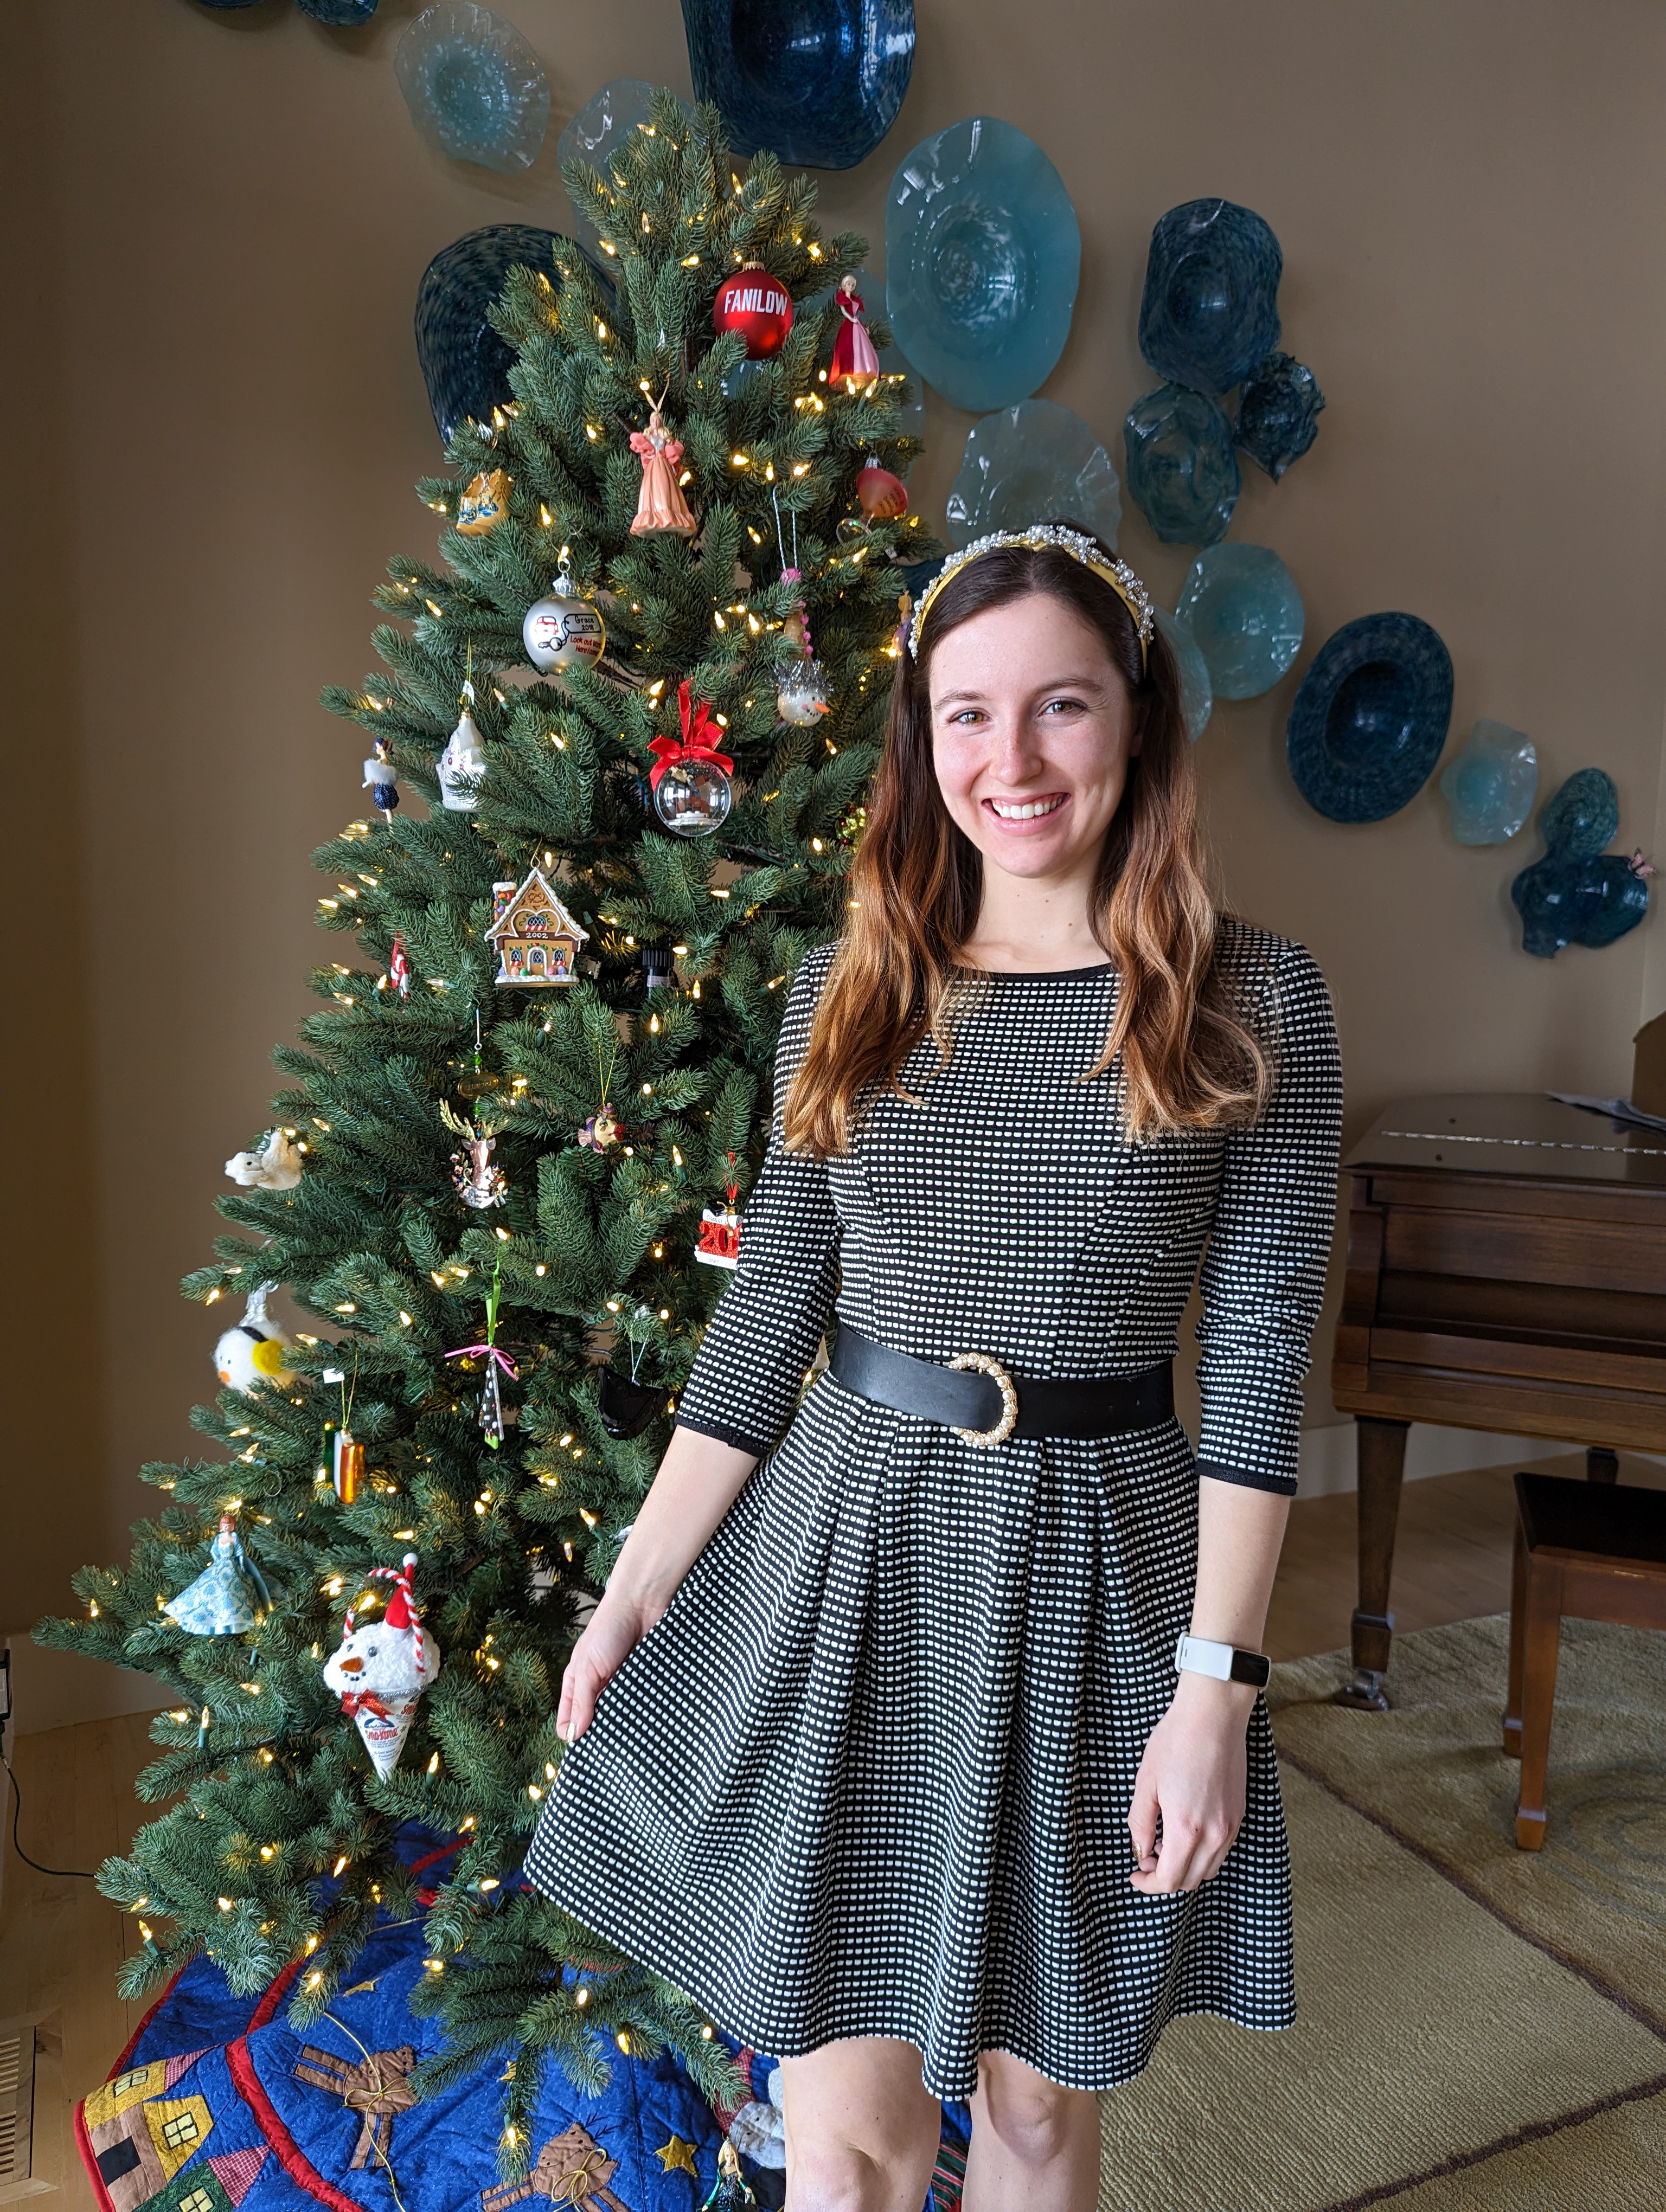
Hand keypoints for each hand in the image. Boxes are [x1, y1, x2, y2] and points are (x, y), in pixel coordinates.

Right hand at [556, 1589, 665, 1744]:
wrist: (643, 1604)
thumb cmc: (609, 1628)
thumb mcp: (587, 1666)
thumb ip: (581, 1700)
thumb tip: (571, 1735)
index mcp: (579, 1684)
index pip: (570, 1719)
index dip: (574, 1735)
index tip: (583, 1752)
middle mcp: (600, 1688)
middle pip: (597, 1722)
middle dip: (602, 1734)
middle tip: (609, 1753)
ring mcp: (623, 1687)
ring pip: (621, 1717)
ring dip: (624, 1725)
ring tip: (629, 1742)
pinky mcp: (644, 1684)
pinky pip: (643, 1706)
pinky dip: (644, 1713)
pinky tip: (647, 1725)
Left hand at [1127, 1673, 1253, 1893]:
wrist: (1213, 1715)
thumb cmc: (1175, 1742)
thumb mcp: (1145, 1783)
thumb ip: (1140, 1824)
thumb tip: (1140, 1852)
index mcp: (1187, 1829)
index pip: (1170, 1880)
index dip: (1149, 1884)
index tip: (1135, 1876)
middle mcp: (1215, 1834)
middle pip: (1190, 1881)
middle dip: (1165, 1878)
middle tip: (1146, 1858)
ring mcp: (1231, 1826)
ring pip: (1209, 1869)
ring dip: (1185, 1867)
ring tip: (1164, 1843)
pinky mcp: (1239, 1815)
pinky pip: (1221, 1850)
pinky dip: (1202, 1853)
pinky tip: (1186, 1831)